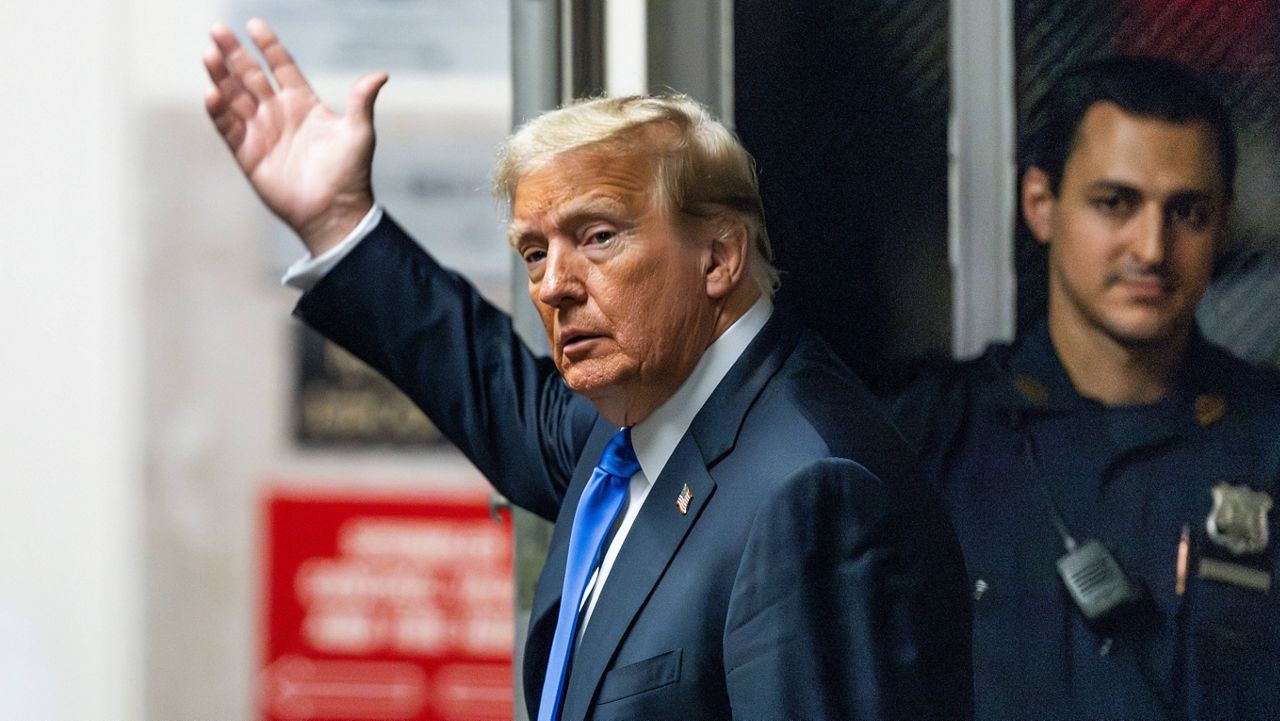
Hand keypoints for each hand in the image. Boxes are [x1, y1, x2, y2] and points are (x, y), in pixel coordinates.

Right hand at [203, 18, 387, 254]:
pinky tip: (212, 93)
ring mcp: (261, 132)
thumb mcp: (359, 133)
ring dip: (221, 76)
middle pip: (250, 76)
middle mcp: (279, 113)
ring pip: (234, 97)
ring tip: (209, 54)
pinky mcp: (248, 153)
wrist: (335, 212)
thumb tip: (381, 74)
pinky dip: (218, 111)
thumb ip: (361, 101)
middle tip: (218, 29)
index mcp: (304, 103)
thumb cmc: (350, 174)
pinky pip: (228, 128)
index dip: (268, 46)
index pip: (281, 66)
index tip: (253, 25)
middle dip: (234, 53)